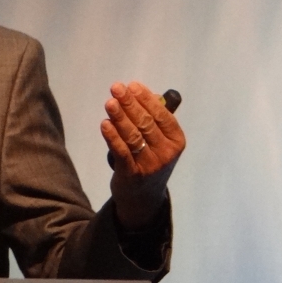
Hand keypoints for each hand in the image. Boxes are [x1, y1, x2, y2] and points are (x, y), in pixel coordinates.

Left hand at [101, 81, 185, 229]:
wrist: (142, 197)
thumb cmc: (149, 160)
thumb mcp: (159, 142)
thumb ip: (153, 120)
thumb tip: (140, 92)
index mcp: (176, 141)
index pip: (162, 115)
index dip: (146, 99)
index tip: (132, 85)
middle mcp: (166, 153)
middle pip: (145, 123)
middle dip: (130, 103)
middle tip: (116, 88)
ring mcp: (150, 165)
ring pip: (133, 136)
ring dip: (119, 117)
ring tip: (109, 103)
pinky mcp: (132, 175)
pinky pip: (121, 152)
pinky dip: (112, 137)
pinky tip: (105, 124)